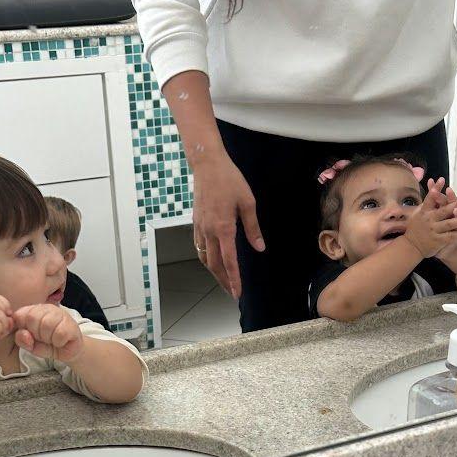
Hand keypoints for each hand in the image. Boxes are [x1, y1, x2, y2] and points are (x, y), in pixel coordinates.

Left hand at [11, 303, 83, 363]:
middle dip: (35, 334)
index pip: (19, 315)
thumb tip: (23, 334)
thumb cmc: (48, 345)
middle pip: (32, 317)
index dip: (22, 329)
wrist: (69, 352)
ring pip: (46, 324)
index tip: (31, 336)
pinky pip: (60, 333)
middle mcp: (46, 308)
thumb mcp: (30, 345)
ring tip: (52, 340)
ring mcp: (60, 314)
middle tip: (43, 339)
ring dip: (48, 338)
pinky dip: (58, 342)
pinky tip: (61, 342)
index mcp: (33, 310)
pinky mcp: (71, 324)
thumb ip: (22, 340)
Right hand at [192, 151, 264, 299]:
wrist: (207, 164)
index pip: (229, 260)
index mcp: (223, 227)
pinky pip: (199, 246)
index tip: (237, 292)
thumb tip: (259, 247)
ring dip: (214, 272)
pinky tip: (213, 261)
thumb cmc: (229, 180)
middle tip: (232, 292)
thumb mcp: (247, 202)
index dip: (234, 278)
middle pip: (214, 264)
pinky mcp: (196, 222)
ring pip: (204, 257)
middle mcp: (209, 231)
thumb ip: (253, 228)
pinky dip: (206, 258)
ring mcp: (200, 227)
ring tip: (223, 281)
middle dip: (223, 281)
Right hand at [403, 177, 456, 257]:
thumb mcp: (418, 212)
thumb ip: (428, 200)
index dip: (435, 189)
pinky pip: (451, 237)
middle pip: (442, 211)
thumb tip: (432, 184)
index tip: (442, 179)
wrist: (411, 247)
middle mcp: (428, 220)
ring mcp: (433, 231)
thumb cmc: (417, 227)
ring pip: (449, 224)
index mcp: (424, 212)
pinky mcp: (437, 241)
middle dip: (453, 205)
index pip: (430, 198)